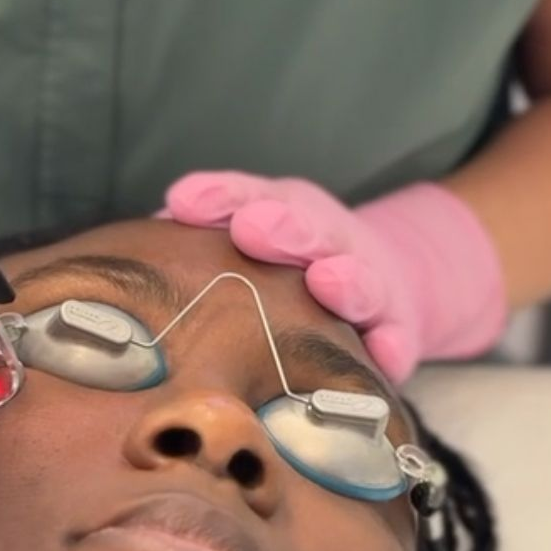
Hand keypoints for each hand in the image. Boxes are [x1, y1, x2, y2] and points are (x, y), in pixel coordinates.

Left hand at [162, 172, 507, 382]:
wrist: (381, 283)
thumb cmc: (293, 265)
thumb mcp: (254, 236)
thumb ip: (208, 232)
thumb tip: (152, 229)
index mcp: (287, 217)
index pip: (252, 198)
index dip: (221, 198)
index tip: (185, 203)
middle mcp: (331, 244)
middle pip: (311, 231)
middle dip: (284, 228)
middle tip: (253, 229)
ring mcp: (369, 287)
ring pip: (360, 282)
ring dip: (345, 280)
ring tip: (328, 280)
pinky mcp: (397, 331)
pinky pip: (398, 339)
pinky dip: (393, 345)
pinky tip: (387, 352)